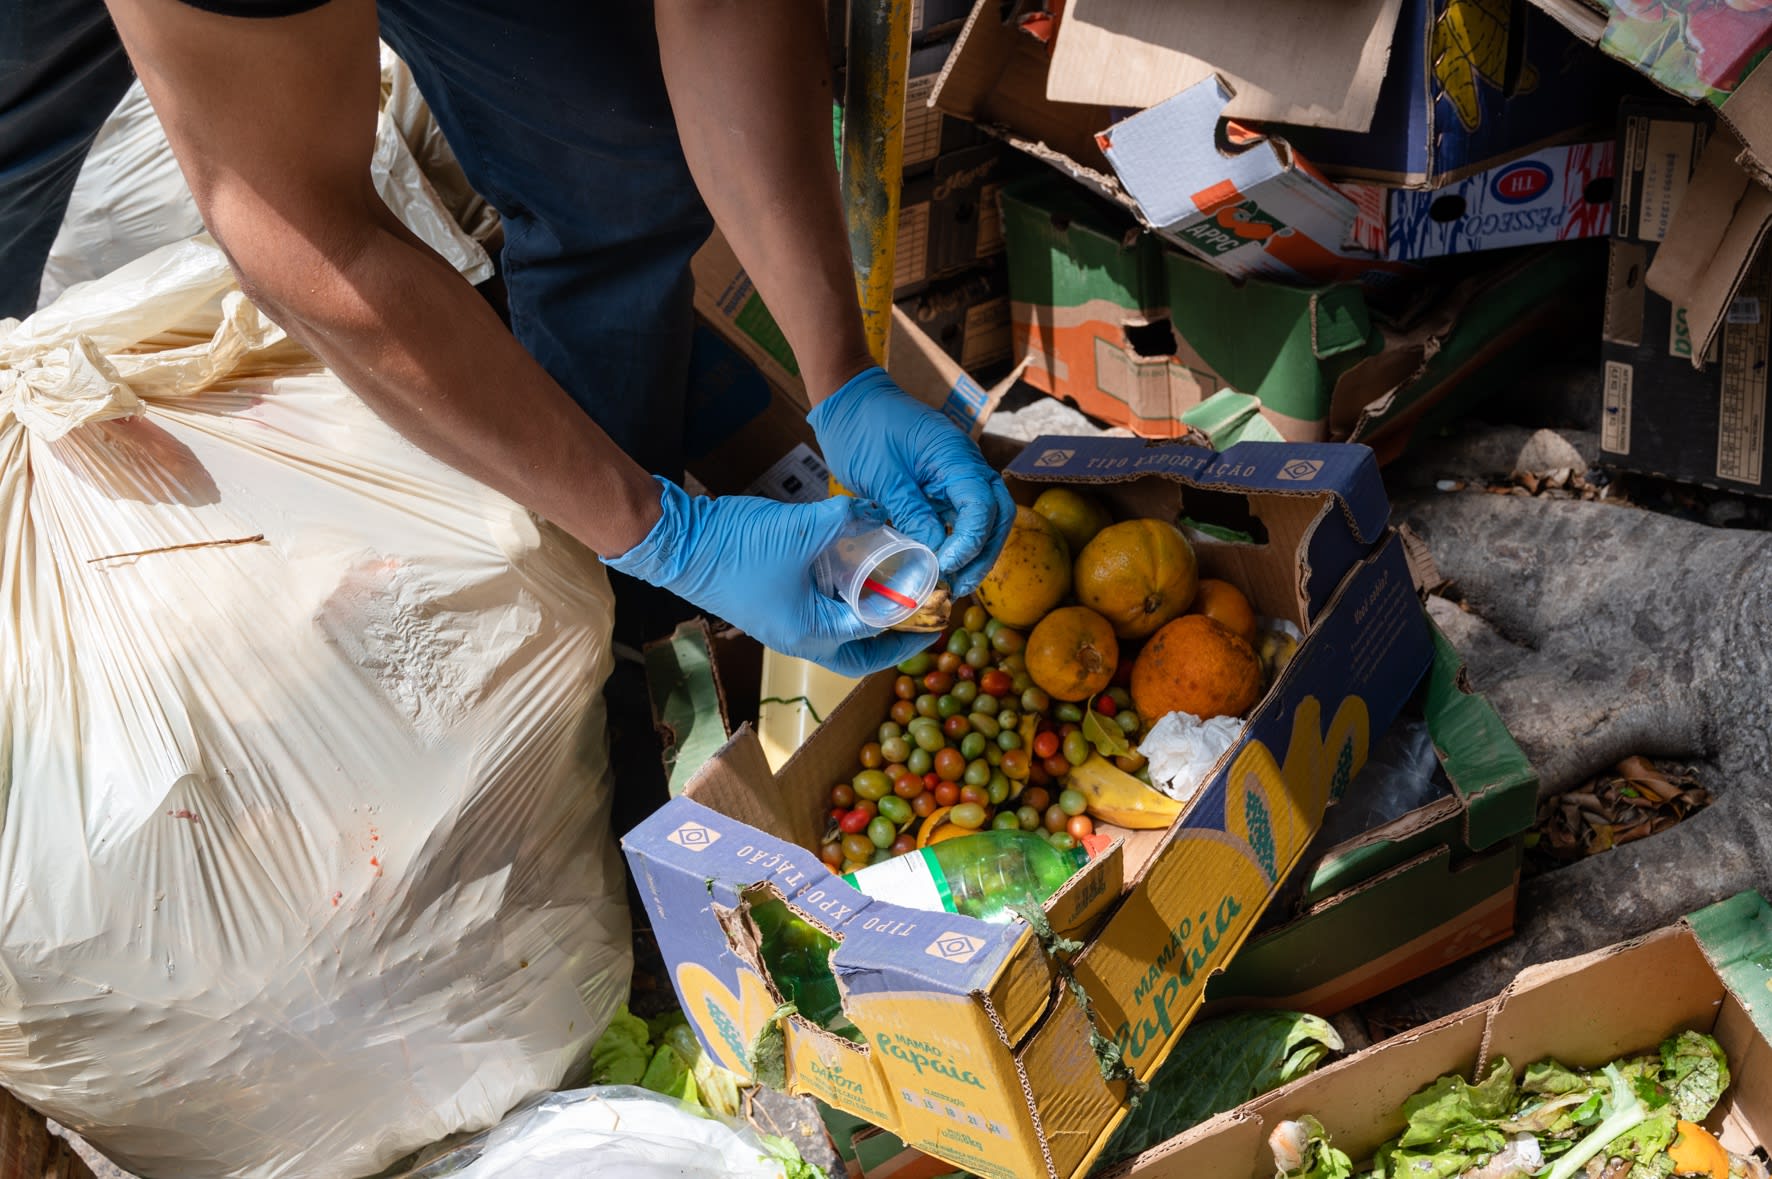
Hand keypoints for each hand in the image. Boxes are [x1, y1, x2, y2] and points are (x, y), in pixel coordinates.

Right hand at [605, 477, 934, 676]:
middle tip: (922, 620)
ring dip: (868, 618)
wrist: (677, 541)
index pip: (874, 637)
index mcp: (811, 635)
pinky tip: (857, 571)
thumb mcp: (802, 528)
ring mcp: (783, 624)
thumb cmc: (736, 546)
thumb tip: (879, 511)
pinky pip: (818, 610)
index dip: (909, 619)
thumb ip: (848, 518)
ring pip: (838, 631)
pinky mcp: (773, 604)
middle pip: (858, 654)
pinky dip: (843, 599)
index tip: (937, 602)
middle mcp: (799, 639)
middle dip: (892, 641)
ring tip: (897, 595)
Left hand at [809, 367, 1014, 596]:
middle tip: (960, 584)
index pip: (981, 504)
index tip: (947, 566)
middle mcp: (964, 462)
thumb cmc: (861, 429)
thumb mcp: (882, 477)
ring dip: (975, 550)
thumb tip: (936, 554)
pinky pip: (961, 514)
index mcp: (954, 454)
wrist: (848, 400)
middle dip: (984, 552)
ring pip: (984, 516)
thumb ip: (912, 514)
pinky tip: (944, 561)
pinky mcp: (942, 482)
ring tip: (954, 581)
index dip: (970, 541)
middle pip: (996, 513)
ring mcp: (956, 472)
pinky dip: (958, 539)